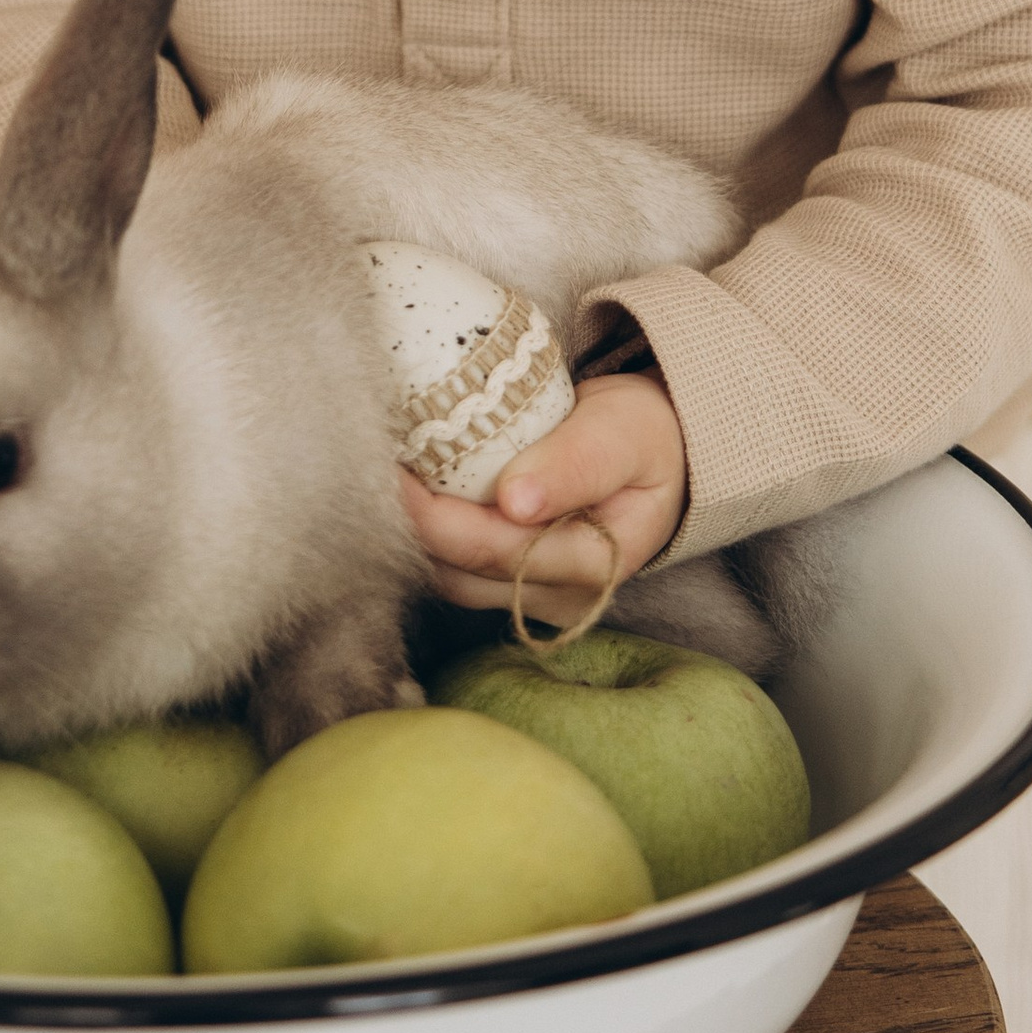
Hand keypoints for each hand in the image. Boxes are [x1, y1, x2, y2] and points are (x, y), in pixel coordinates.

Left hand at [397, 374, 689, 624]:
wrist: (660, 454)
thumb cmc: (642, 437)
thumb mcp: (623, 436)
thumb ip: (577, 463)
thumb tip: (516, 501)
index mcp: (594, 563)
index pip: (492, 552)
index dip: (430, 516)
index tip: (390, 467)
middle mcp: (561, 596)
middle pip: (460, 572)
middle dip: (410, 522)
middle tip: (372, 459)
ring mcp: (534, 597)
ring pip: (451, 576)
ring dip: (414, 530)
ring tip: (389, 472)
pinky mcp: (513, 584)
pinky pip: (456, 567)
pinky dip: (430, 531)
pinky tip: (415, 490)